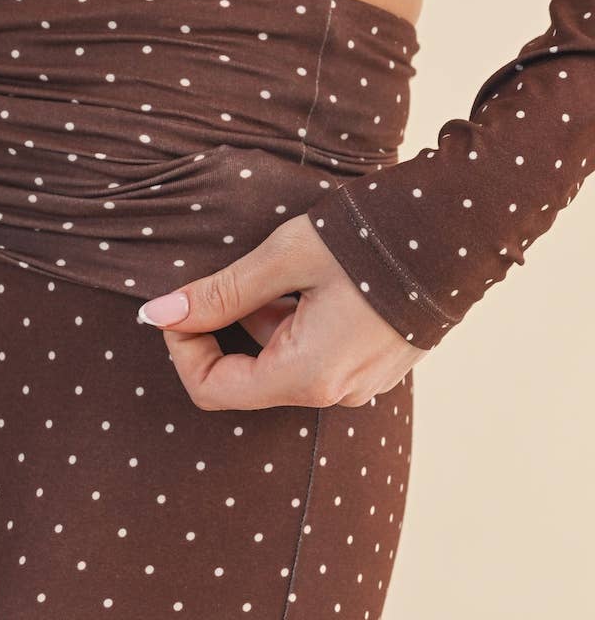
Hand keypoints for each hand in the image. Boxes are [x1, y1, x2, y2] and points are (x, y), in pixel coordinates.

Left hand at [136, 211, 427, 409]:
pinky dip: (298, 323)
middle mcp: (335, 394)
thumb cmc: (371, 238)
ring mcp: (362, 384)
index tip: (182, 304)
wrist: (464, 225)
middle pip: (246, 378)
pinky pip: (317, 356)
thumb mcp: (284, 257)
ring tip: (286, 270)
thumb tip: (156, 315)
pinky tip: (316, 281)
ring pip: (282, 363)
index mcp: (306, 376)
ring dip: (265, 321)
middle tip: (236, 274)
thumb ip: (218, 293)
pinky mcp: (378, 366)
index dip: (184, 348)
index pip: (211, 390)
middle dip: (227, 329)